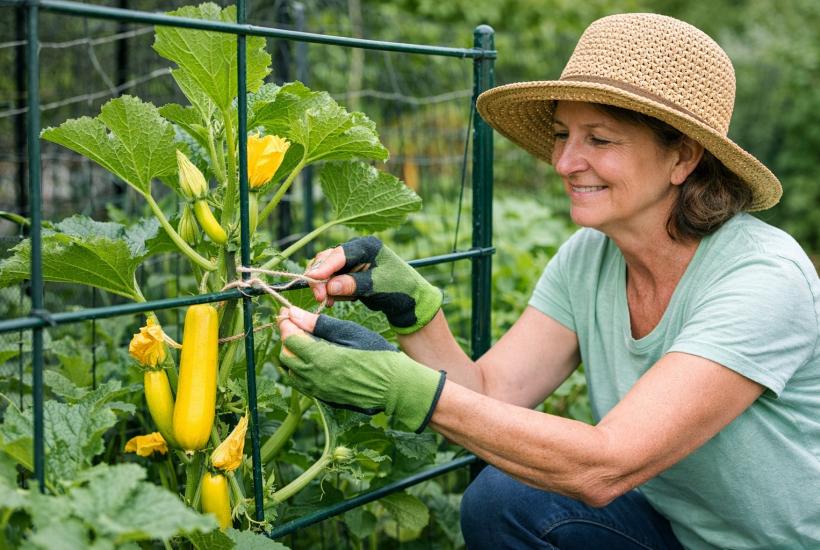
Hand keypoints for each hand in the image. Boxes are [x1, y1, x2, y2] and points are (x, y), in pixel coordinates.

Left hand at [277, 306, 445, 432]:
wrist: (393, 385)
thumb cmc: (376, 353)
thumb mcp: (348, 331)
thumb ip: (318, 324)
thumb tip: (294, 313)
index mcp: (321, 358)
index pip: (289, 339)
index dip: (286, 323)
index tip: (288, 312)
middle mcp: (314, 377)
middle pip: (286, 355)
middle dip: (287, 338)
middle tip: (296, 323)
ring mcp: (318, 389)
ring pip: (291, 370)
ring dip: (292, 353)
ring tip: (305, 339)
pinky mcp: (323, 396)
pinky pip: (301, 382)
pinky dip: (300, 368)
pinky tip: (313, 357)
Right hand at [305, 236, 441, 333]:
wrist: (408, 301)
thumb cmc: (399, 288)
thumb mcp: (378, 286)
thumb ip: (354, 284)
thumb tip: (330, 286)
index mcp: (366, 246)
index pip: (340, 254)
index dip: (325, 266)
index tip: (313, 279)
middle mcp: (356, 250)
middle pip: (328, 259)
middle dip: (320, 278)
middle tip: (319, 297)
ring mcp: (350, 262)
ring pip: (326, 270)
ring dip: (323, 286)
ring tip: (327, 302)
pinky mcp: (348, 275)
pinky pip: (330, 281)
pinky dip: (328, 291)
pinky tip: (332, 302)